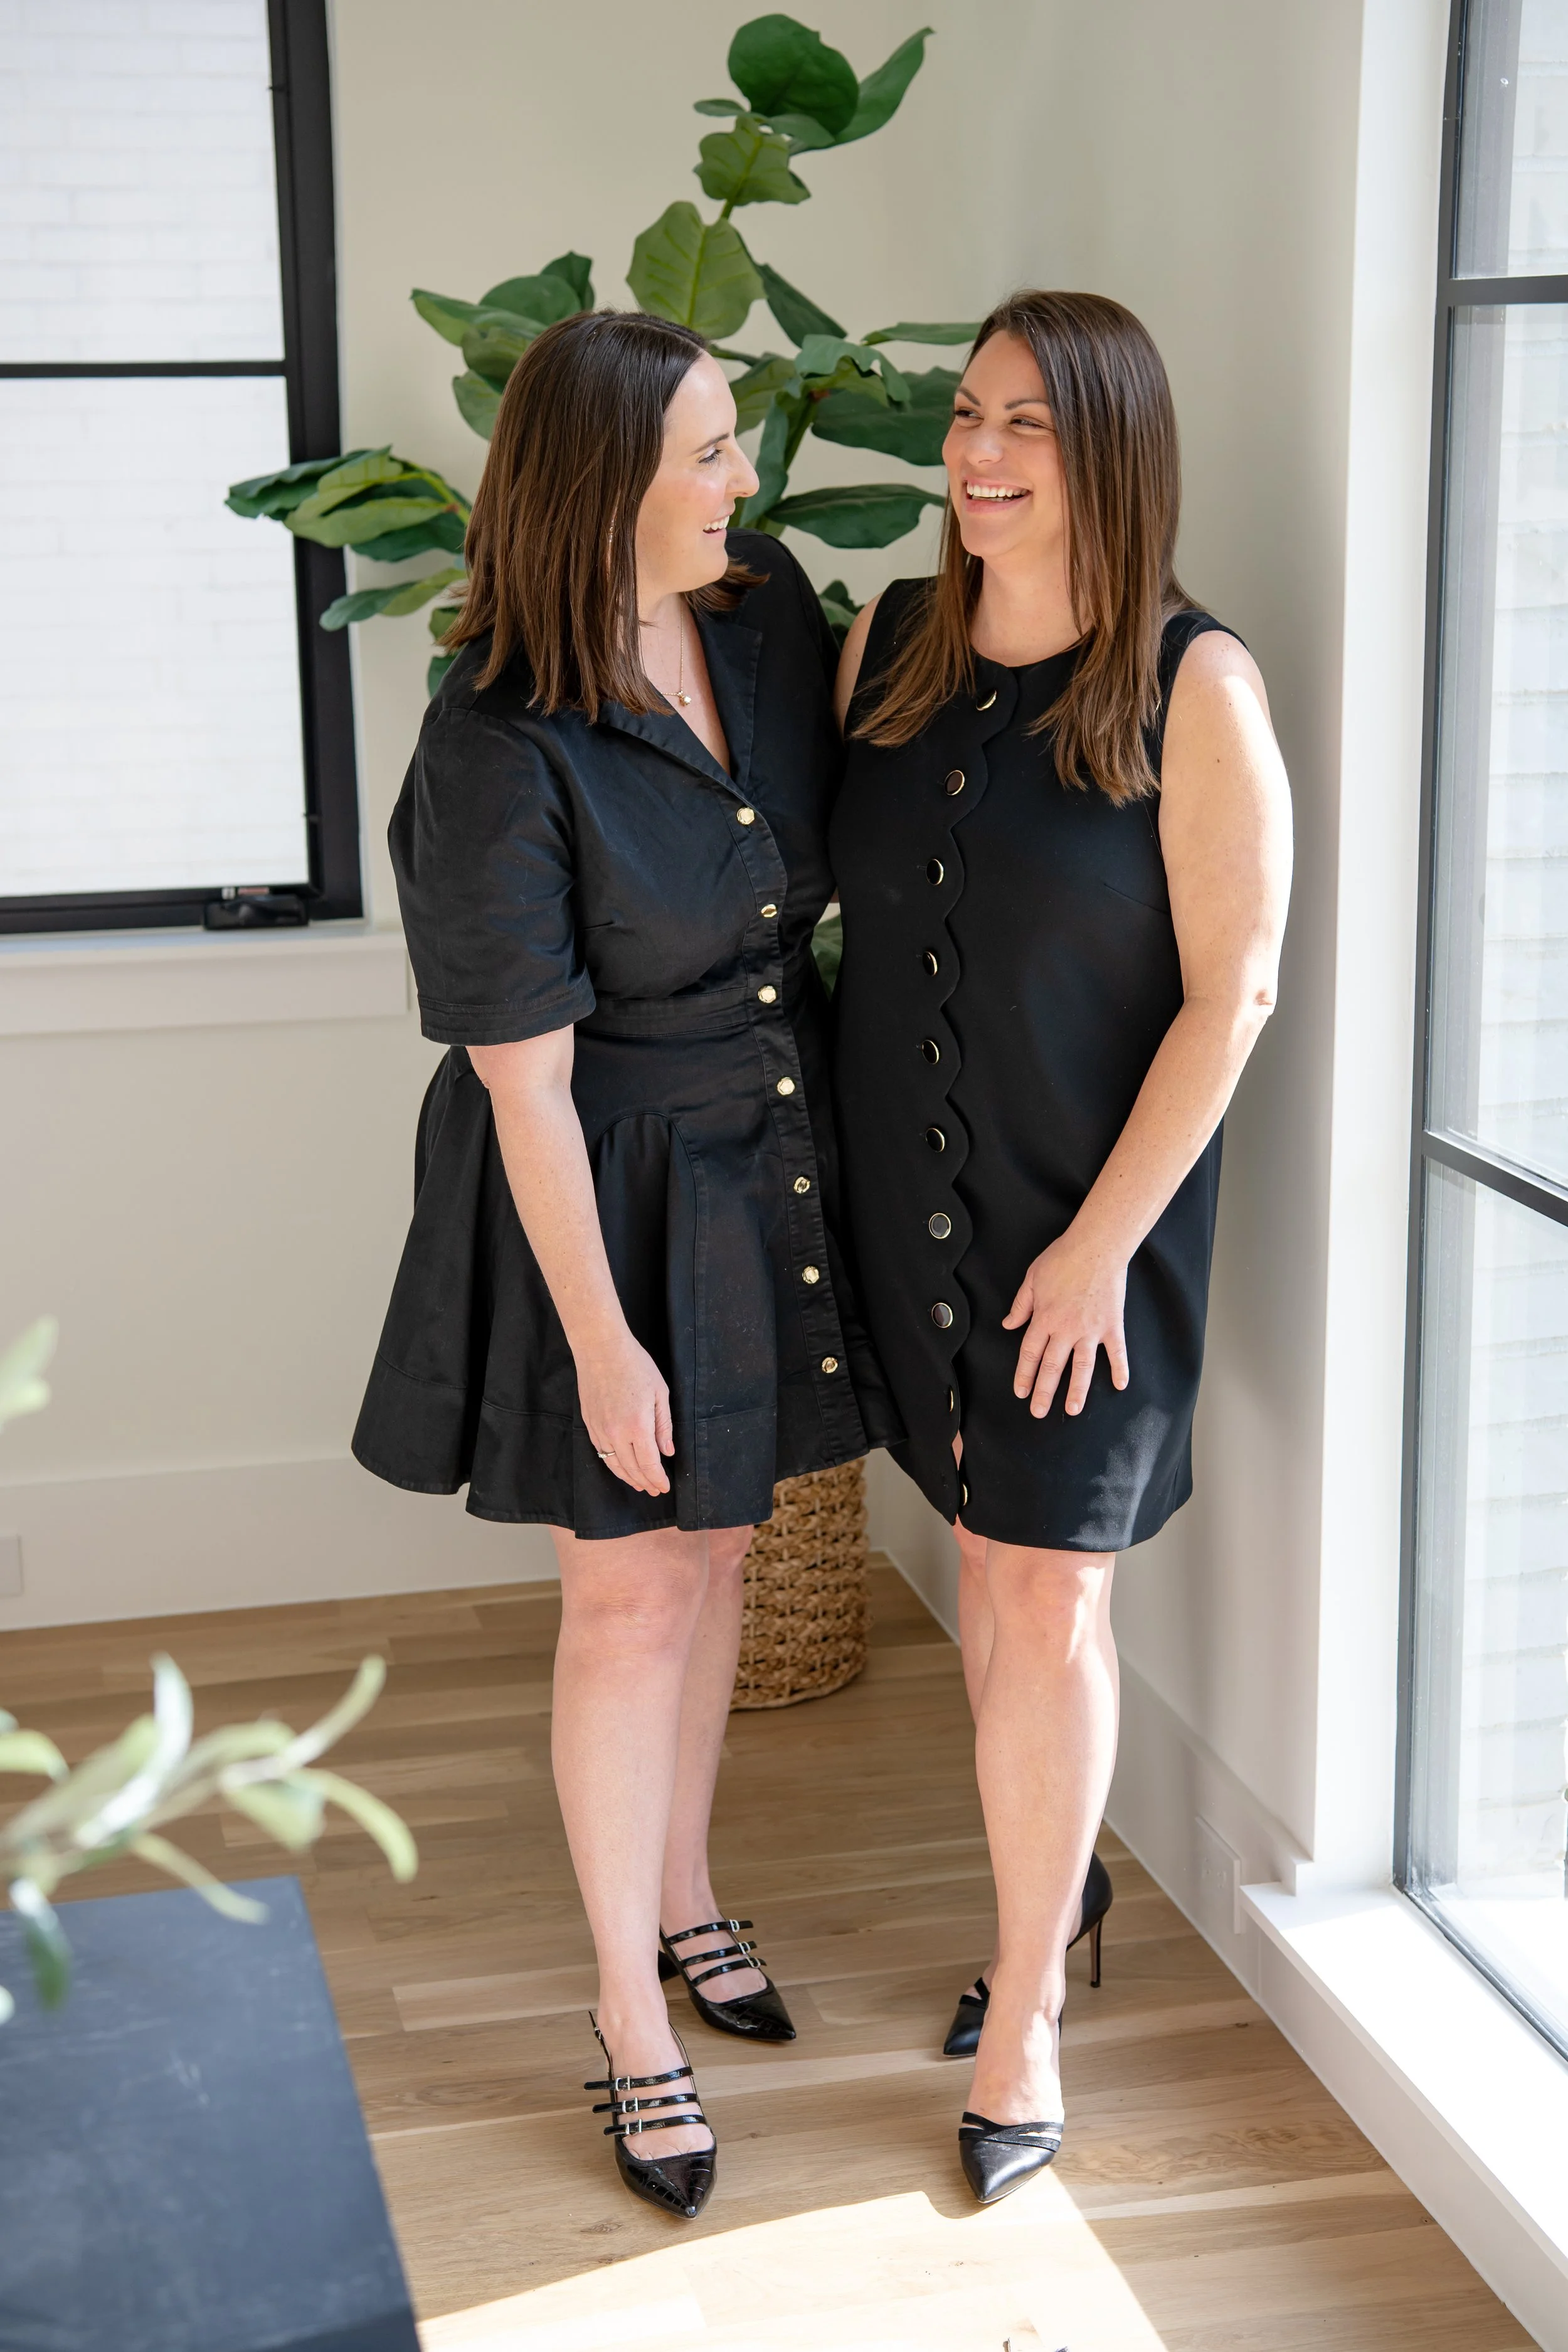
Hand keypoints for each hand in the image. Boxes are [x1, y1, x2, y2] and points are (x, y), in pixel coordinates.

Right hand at [577, 1329, 674, 1493]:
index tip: (664, 1487)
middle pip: (631, 1469)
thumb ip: (663, 1426)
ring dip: (628, 1477)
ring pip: (613, 1464)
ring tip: (639, 1484)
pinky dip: (613, 1463)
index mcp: (638, 1426)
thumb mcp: (659, 1393)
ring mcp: (600, 1430)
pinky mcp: (589, 1423)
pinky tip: (621, 1466)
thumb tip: (668, 1452)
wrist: (600, 1349)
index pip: (649, 1464)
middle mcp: (616, 1433)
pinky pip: (601, 1451)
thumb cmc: (635, 1365)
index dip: (657, 1479)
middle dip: (645, 1482)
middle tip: (654, 1490)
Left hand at [1003, 1225, 1129, 1417]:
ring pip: (1082, 1367)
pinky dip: (1120, 1368)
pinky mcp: (1112, 1324)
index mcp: (1044, 1318)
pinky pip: (1117, 1351)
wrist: (1097, 1245)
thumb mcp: (1032, 1278)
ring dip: (1077, 1390)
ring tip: (1072, 1410)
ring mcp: (1091, 1329)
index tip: (1020, 1392)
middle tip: (1038, 1412)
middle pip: (1052, 1367)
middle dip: (1044, 1392)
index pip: (1030, 1353)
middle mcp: (1066, 1329)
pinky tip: (1120, 1385)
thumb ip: (1021, 1305)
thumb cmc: (1063, 1258)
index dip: (1024, 1375)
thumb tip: (1009, 1324)